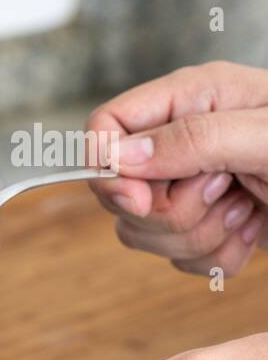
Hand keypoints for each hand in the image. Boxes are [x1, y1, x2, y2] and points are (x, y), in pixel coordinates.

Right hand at [88, 61, 267, 276]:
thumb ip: (193, 140)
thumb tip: (119, 157)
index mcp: (192, 101)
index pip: (106, 128)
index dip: (107, 168)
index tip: (139, 199)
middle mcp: (184, 143)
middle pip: (119, 193)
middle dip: (168, 213)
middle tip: (226, 192)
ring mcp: (195, 186)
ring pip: (145, 233)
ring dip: (199, 237)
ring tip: (250, 210)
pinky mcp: (211, 225)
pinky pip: (180, 259)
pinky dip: (220, 257)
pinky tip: (255, 230)